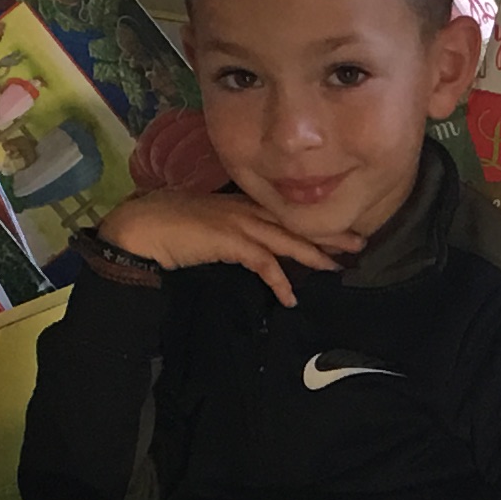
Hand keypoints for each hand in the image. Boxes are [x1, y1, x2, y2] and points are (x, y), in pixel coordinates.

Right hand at [100, 187, 359, 305]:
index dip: (311, 223)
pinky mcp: (230, 240)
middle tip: (359, 243)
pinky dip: (279, 281)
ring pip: (287, 238)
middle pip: (295, 221)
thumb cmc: (166, 228)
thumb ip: (228, 234)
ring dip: (314, 255)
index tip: (337, 231)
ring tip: (338, 269)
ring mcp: (239, 222)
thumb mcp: (206, 228)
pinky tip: (291, 297)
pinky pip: (264, 262)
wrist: (141, 227)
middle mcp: (244, 208)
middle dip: (328, 233)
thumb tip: (245, 249)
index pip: (284, 212)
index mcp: (240, 202)